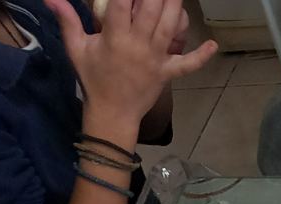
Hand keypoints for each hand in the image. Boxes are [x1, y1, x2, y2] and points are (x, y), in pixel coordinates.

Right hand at [46, 0, 215, 125]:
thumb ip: (67, 20)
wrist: (111, 115)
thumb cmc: (93, 80)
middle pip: (152, 9)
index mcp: (115, 36)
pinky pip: (187, 65)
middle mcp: (138, 44)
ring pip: (171, 27)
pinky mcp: (166, 73)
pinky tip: (213, 44)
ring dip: (176, 6)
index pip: (123, 1)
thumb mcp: (76, 49)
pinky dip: (201, 57)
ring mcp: (155, 59)